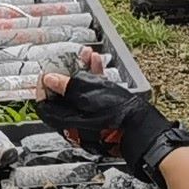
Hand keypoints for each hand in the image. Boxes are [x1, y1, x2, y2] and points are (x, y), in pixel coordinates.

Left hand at [36, 64, 188, 182]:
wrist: (143, 132)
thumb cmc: (117, 118)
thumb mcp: (88, 94)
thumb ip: (67, 86)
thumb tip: (50, 80)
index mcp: (65, 123)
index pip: (45, 103)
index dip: (44, 85)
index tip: (48, 70)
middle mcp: (74, 125)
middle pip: (62, 96)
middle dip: (65, 73)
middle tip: (69, 59)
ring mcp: (88, 122)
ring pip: (79, 93)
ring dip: (82, 72)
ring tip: (88, 56)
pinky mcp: (102, 118)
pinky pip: (93, 97)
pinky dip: (95, 81)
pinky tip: (99, 65)